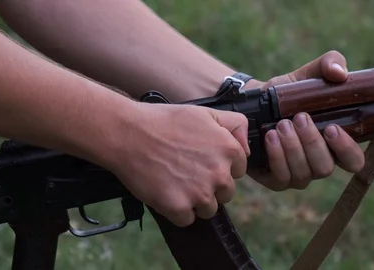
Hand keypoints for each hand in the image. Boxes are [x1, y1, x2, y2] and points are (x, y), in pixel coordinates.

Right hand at [109, 102, 249, 226]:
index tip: (201, 160)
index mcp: (229, 150)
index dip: (219, 167)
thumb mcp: (205, 113)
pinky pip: (186, 219)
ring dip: (194, 201)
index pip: (238, 171)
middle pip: (225, 193)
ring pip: (208, 209)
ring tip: (174, 181)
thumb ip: (235, 125)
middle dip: (209, 186)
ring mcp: (199, 193)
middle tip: (186, 172)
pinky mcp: (178, 208)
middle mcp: (219, 174)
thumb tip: (246, 149)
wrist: (128, 133)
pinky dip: (175, 210)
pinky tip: (165, 191)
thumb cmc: (164, 121)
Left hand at [247, 51, 364, 190]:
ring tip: (281, 124)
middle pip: (325, 167)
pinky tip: (270, 137)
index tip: (332, 129)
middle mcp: (319, 163)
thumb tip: (340, 73)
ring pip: (304, 173)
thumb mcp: (308, 75)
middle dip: (312, 143)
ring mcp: (298, 174)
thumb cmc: (288, 94)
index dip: (347, 149)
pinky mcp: (276, 179)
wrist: (255, 104)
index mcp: (335, 145)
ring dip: (293, 148)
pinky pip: (282, 177)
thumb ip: (329, 64)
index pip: (354, 161)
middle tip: (299, 118)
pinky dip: (277, 156)